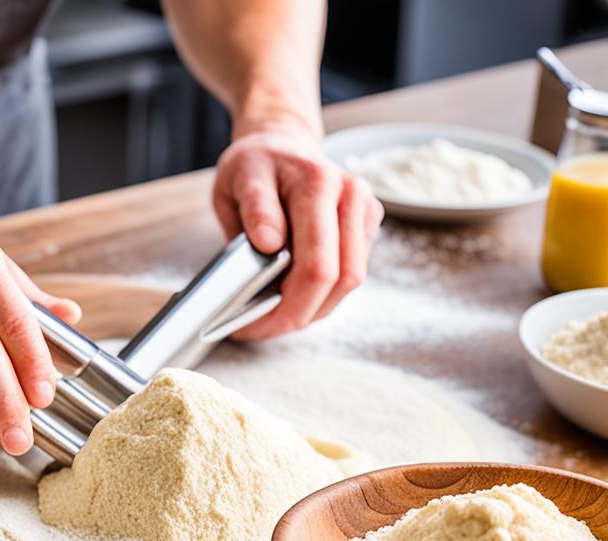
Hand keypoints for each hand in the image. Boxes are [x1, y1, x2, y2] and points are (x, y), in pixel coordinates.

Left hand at [213, 129, 383, 340]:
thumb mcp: (238, 180)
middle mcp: (350, 195)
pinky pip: (351, 273)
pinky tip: (293, 296)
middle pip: (339, 280)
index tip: (247, 326)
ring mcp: (365, 209)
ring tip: (272, 317)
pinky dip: (322, 294)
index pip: (315, 266)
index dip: (283, 308)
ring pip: (349, 283)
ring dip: (312, 309)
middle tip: (259, 331)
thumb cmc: (255, 165)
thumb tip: (270, 245)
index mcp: (317, 182)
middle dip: (297, 316)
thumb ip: (254, 210)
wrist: (283, 143)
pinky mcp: (368, 223)